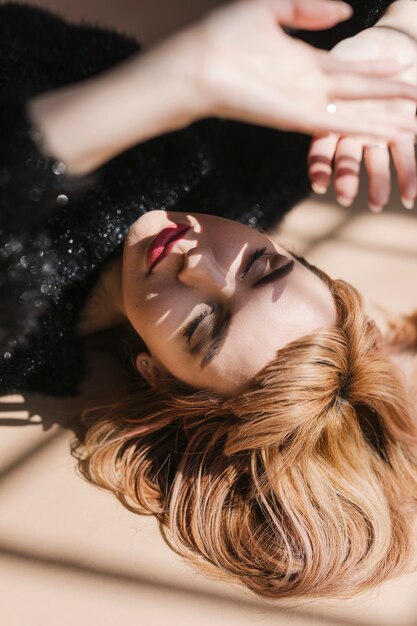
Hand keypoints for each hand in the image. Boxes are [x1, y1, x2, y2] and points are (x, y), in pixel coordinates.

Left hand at [185, 0, 416, 141]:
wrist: (197, 63)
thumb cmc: (223, 36)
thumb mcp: (272, 8)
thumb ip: (307, 8)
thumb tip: (344, 11)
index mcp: (302, 62)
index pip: (348, 68)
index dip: (375, 69)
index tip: (401, 64)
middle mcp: (308, 86)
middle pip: (358, 91)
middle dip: (389, 94)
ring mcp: (305, 102)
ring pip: (356, 112)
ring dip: (386, 118)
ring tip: (414, 123)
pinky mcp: (299, 117)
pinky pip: (341, 123)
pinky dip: (369, 126)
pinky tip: (392, 130)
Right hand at [308, 26, 416, 211]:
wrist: (394, 48)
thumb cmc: (363, 51)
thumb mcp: (347, 58)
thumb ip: (340, 75)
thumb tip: (333, 87)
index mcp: (333, 114)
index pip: (322, 145)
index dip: (320, 165)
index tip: (319, 184)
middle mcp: (353, 130)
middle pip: (347, 158)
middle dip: (347, 179)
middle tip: (346, 199)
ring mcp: (377, 135)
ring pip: (376, 163)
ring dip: (378, 184)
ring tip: (380, 205)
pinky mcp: (401, 135)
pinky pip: (405, 157)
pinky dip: (409, 176)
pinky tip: (410, 196)